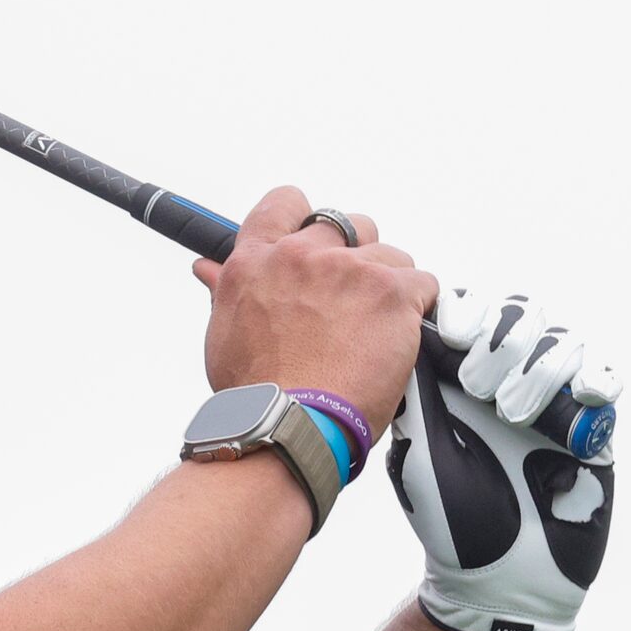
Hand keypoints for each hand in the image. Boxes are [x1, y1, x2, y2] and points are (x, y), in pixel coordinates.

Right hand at [191, 187, 440, 435]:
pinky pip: (423, 285)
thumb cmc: (256, 393)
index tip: (314, 239)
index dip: (305, 217)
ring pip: (391, 257)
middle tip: (351, 299)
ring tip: (374, 333)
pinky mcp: (391, 292)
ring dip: (388, 289)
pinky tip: (398, 340)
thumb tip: (207, 267)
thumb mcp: (226, 333)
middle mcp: (300, 256)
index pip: (284, 204)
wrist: (290, 426)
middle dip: (355, 255)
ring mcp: (349, 270)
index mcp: (255, 261)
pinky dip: (418, 310)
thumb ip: (226, 290)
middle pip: (347, 224)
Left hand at [387, 288, 621, 630]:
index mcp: (459, 381)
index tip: (455, 334)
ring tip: (512, 412)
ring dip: (538, 367)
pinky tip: (581, 395)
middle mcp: (507, 382)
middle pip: (520, 319)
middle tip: (478, 386)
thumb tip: (406, 329)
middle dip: (501, 342)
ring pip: (561, 343)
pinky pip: (604, 380)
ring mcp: (552, 402)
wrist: (501, 578)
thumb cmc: (450, 518)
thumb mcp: (423, 450)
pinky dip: (596, 377)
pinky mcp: (592, 427)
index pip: (472, 318)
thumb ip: (419, 392)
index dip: (468, 314)